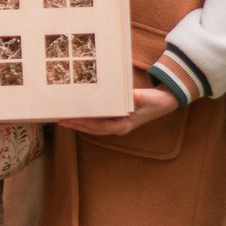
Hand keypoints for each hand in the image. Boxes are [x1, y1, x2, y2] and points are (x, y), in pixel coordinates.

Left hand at [58, 85, 179, 136]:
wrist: (164, 102)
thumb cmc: (155, 101)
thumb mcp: (147, 98)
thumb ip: (139, 98)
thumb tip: (134, 96)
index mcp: (123, 126)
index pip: (99, 126)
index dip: (84, 124)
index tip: (71, 120)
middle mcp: (118, 128)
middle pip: (93, 129)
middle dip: (77, 125)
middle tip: (61, 120)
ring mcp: (117, 125)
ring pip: (94, 126)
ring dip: (79, 123)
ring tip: (64, 118)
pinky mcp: (116, 120)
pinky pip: (98, 120)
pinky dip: (87, 118)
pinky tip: (78, 114)